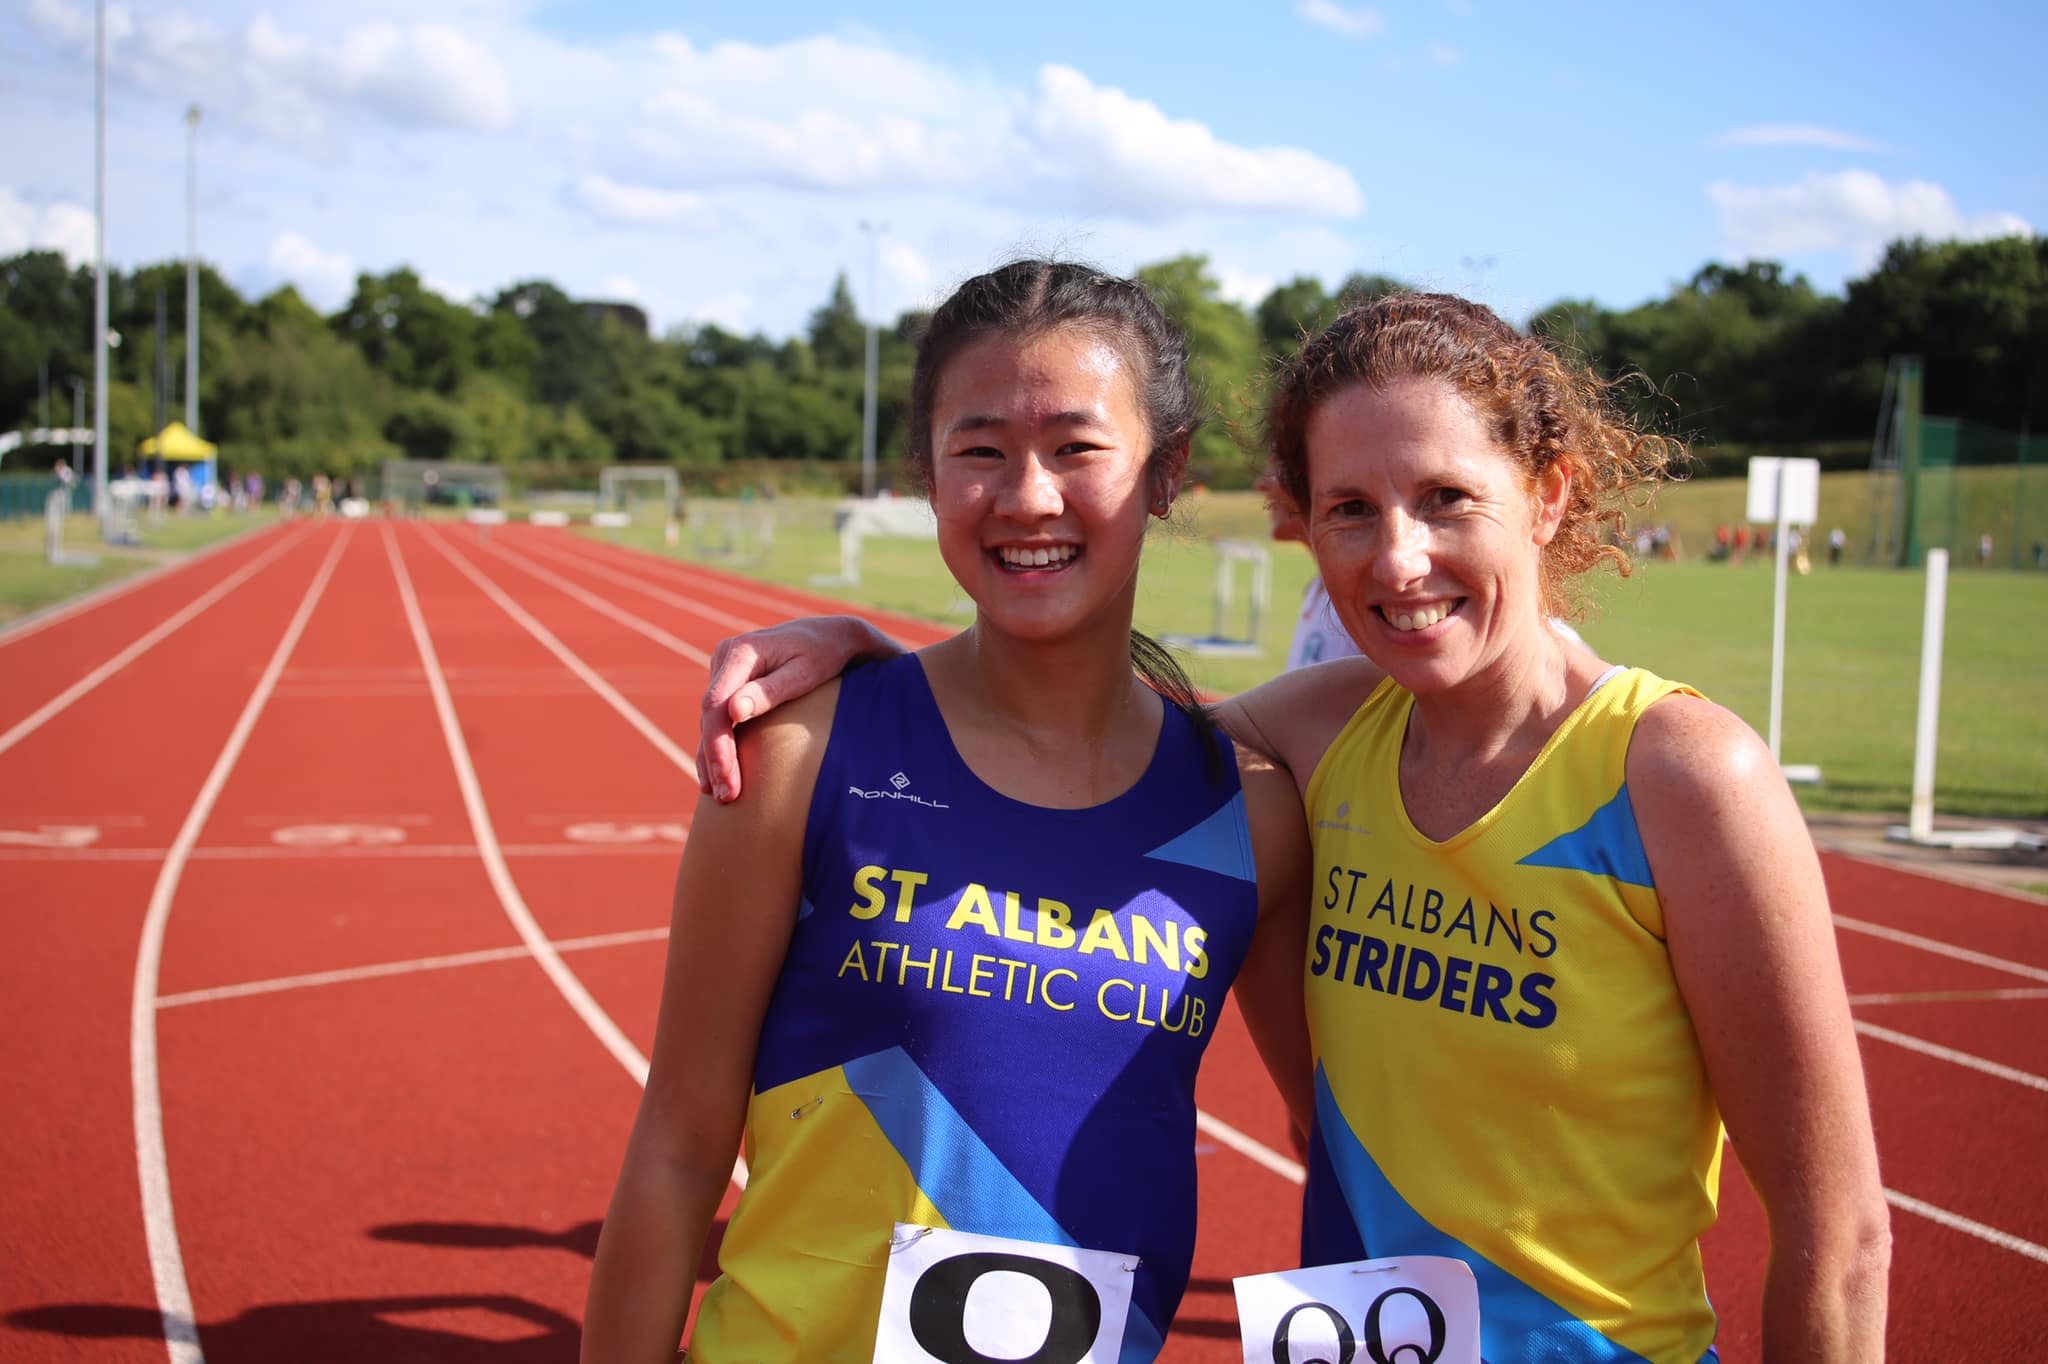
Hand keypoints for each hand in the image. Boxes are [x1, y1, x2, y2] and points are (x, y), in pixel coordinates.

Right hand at [695, 616, 903, 801]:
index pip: (716, 705)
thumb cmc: (822, 655)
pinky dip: (717, 747)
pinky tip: (717, 776)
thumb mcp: (804, 672)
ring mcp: (723, 670)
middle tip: (725, 796)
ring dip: (712, 758)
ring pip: (709, 720)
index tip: (726, 778)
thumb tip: (733, 712)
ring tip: (720, 795)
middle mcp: (724, 658)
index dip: (718, 745)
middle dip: (715, 759)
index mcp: (740, 652)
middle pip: (709, 716)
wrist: (829, 636)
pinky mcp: (729, 683)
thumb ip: (769, 691)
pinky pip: (717, 718)